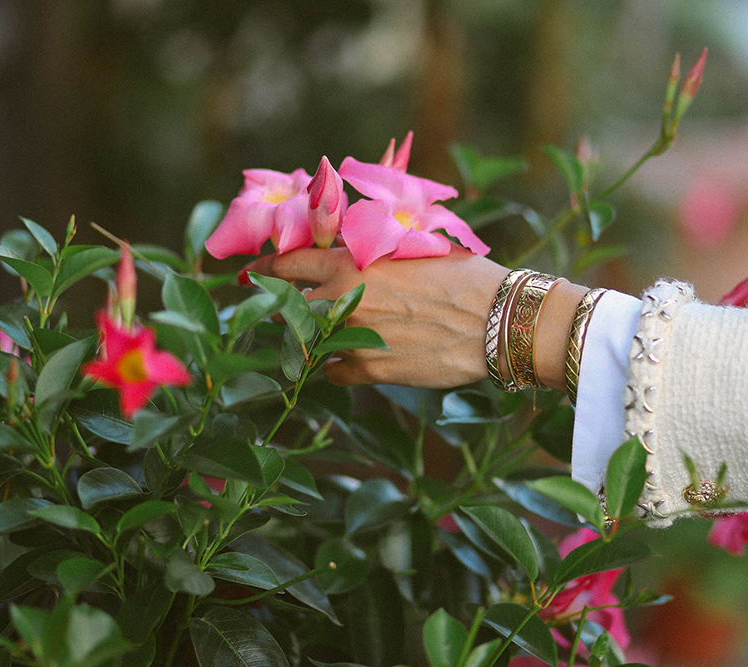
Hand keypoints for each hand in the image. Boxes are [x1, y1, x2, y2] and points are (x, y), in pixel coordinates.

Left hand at [248, 246, 509, 387]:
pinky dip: (338, 367)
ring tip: (327, 337)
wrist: (495, 319)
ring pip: (308, 343)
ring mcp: (353, 337)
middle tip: (289, 311)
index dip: (266, 269)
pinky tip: (354, 359)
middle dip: (286, 308)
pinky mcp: (370, 370)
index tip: (253, 274)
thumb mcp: (414, 246)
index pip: (287, 263)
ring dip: (313, 339)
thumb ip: (375, 248)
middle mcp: (342, 299)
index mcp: (349, 261)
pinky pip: (333, 372)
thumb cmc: (464, 276)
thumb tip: (356, 244)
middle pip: (288, 307)